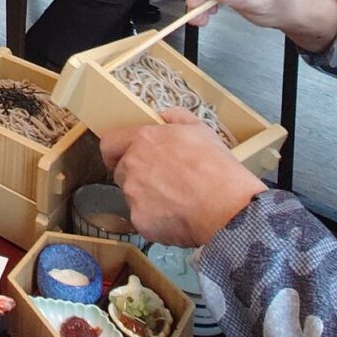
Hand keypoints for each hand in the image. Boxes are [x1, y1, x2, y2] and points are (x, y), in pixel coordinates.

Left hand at [98, 108, 265, 245]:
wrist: (226, 207)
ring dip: (147, 199)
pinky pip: (144, 220)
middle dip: (137, 177)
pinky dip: (157, 221)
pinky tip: (178, 218)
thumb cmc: (216, 168)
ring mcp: (134, 194)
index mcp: (143, 140)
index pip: (109, 144)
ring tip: (176, 202)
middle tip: (163, 182)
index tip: (121, 157)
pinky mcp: (140, 220)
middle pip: (122, 172)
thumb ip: (177, 117)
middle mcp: (132, 165)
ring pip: (133, 197)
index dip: (115, 151)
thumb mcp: (201, 130)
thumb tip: (165, 115)